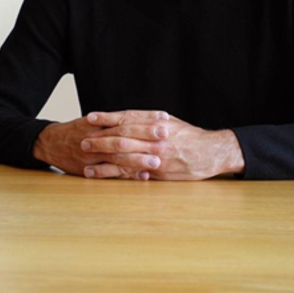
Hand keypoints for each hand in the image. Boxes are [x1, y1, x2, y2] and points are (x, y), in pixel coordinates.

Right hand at [32, 112, 168, 176]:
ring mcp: (92, 154)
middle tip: (165, 134)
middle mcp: (95, 136)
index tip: (164, 118)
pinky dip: (127, 175)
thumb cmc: (76, 131)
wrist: (50, 143)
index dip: (145, 119)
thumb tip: (142, 119)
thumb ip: (114, 122)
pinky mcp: (88, 168)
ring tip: (157, 161)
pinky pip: (110, 173)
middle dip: (145, 135)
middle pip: (123, 135)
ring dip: (138, 159)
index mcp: (100, 123)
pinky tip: (142, 177)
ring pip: (117, 156)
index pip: (126, 119)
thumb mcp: (93, 122)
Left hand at [82, 111, 243, 179]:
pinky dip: (116, 174)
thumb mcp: (170, 122)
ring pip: (124, 157)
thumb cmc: (189, 136)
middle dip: (100, 140)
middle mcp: (154, 139)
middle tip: (82, 141)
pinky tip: (103, 175)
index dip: (107, 118)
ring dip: (103, 160)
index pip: (127, 119)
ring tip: (86, 162)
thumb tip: (128, 117)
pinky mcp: (157, 173)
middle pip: (122, 138)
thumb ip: (149, 119)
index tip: (90, 118)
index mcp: (156, 124)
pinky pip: (133, 173)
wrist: (211, 153)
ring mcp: (155, 157)